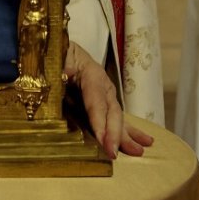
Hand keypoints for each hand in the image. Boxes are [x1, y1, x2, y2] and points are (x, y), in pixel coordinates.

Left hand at [63, 41, 153, 159]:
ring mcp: (106, 94)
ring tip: (138, 151)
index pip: (96, 100)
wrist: (62, 46)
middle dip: (114, 133)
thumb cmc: (58, 53)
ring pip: (117, 117)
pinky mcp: (103, 102)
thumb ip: (57, 70)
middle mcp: (103, 85)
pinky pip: (115, 119)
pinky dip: (128, 132)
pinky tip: (142, 142)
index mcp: (90, 73)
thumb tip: (60, 79)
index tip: (102, 140)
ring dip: (126, 136)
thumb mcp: (56, 58)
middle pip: (111, 111)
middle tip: (113, 153)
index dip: (99, 121)